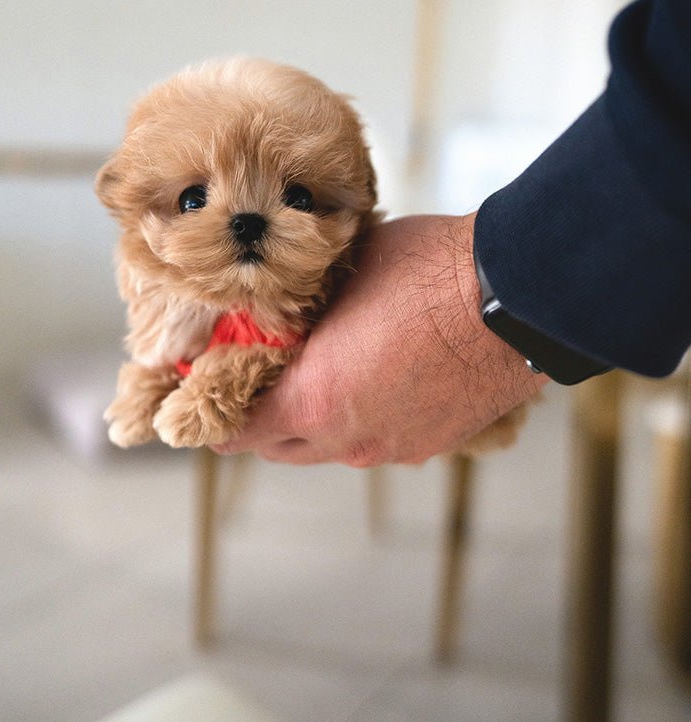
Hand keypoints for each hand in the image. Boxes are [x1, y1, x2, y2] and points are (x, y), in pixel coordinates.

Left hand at [212, 213, 546, 465]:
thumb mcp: (342, 279)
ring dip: (316, 420)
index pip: (239, 431)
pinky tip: (376, 378)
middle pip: (281, 448)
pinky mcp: (437, 443)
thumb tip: (282, 310)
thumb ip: (303, 313)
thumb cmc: (424, 273)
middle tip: (255, 380)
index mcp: (314, 401)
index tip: (204, 390)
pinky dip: (365, 418)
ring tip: (320, 374)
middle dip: (261, 420)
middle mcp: (350, 440)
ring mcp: (397, 448)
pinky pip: (380, 439)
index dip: (216, 411)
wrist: (517, 296)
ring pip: (333, 446)